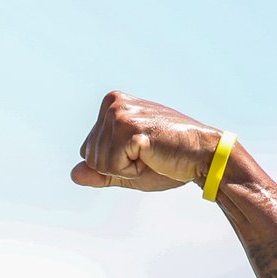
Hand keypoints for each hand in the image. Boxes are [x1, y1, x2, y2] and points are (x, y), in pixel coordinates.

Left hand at [71, 91, 220, 192]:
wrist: (203, 157)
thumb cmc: (168, 162)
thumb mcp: (126, 170)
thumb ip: (99, 173)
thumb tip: (73, 174)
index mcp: (111, 104)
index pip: (87, 151)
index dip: (112, 164)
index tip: (140, 152)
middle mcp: (113, 103)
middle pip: (90, 157)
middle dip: (117, 167)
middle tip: (148, 154)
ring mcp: (120, 114)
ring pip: (99, 164)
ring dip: (126, 169)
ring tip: (151, 153)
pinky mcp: (129, 128)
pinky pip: (112, 167)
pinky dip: (131, 171)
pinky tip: (153, 155)